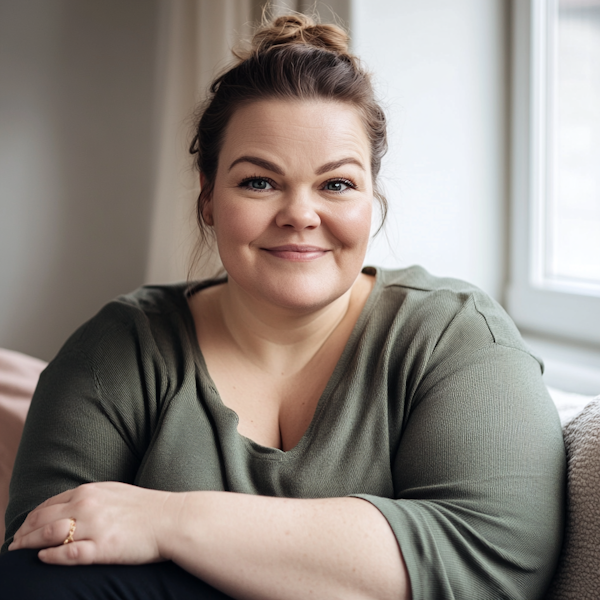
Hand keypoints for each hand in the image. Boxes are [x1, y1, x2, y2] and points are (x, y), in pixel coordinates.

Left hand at [8, 482, 174, 564]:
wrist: (172, 519)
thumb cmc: (147, 507)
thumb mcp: (115, 492)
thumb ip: (91, 497)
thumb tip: (70, 506)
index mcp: (90, 491)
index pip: (49, 504)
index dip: (31, 518)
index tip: (22, 529)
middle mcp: (87, 506)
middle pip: (43, 519)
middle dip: (23, 533)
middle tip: (12, 544)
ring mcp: (94, 527)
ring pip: (49, 535)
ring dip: (28, 544)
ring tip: (18, 552)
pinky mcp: (103, 548)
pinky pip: (68, 554)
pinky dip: (51, 556)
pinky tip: (42, 558)